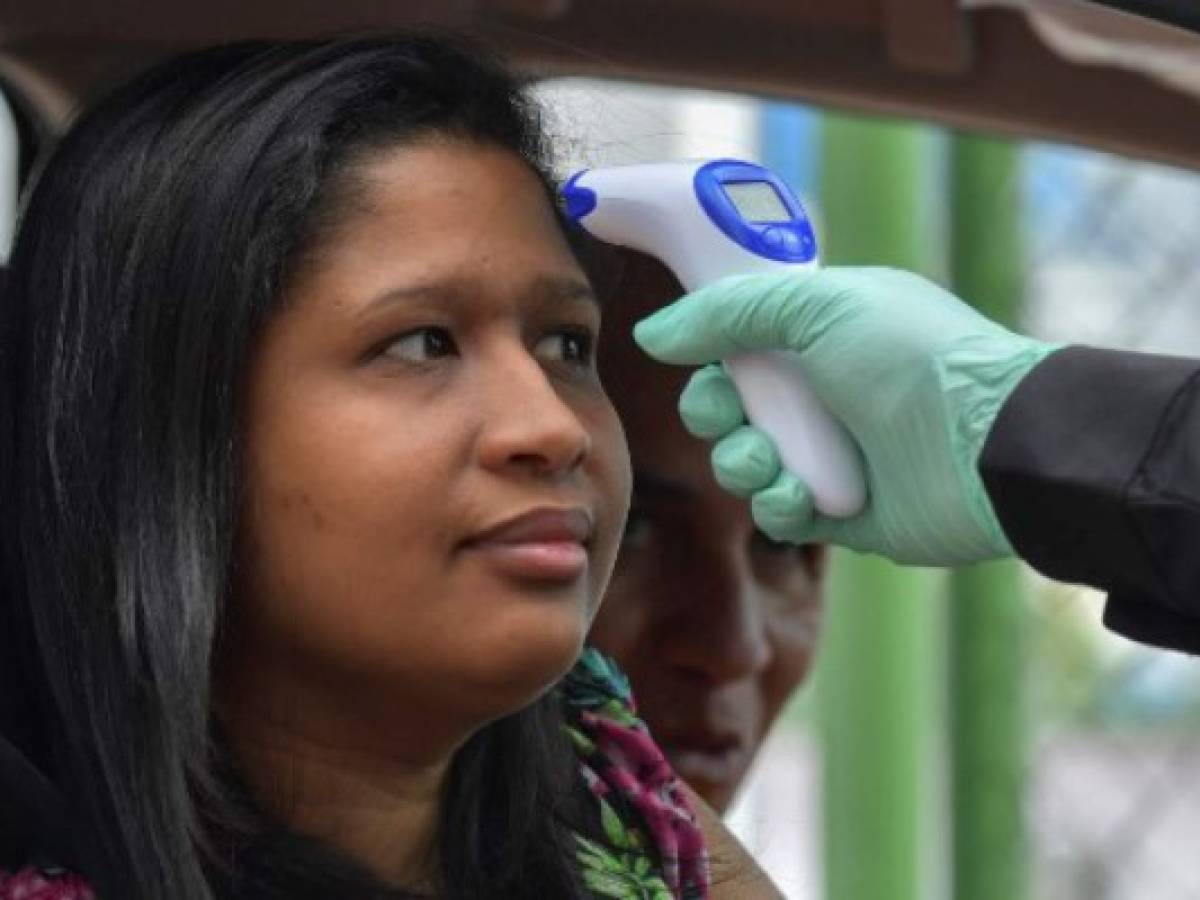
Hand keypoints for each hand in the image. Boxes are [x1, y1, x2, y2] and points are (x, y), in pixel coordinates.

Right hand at [633, 267, 1061, 565]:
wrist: (990, 448)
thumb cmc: (914, 360)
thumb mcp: (819, 305)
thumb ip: (729, 311)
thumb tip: (652, 335)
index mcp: (825, 332)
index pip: (742, 340)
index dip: (711, 351)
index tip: (695, 357)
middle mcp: (825, 389)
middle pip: (731, 404)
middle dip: (716, 413)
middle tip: (731, 415)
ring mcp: (832, 450)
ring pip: (745, 461)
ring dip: (743, 463)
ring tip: (771, 465)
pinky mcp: (839, 510)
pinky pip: (779, 511)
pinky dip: (781, 505)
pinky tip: (803, 497)